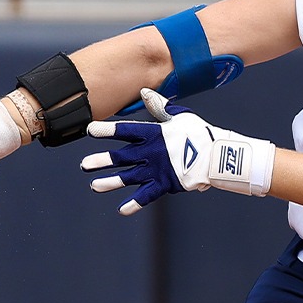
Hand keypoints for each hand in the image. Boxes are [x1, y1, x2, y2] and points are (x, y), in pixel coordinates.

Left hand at [79, 89, 274, 214]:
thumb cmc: (199, 133)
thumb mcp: (179, 116)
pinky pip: (147, 196)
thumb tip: (144, 92)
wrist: (218, 156)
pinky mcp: (166, 185)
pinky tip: (122, 209)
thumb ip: (159, 107)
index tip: (89, 130)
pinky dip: (135, 203)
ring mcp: (157, 170)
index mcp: (154, 134)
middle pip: (121, 158)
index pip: (126, 130)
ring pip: (128, 177)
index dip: (107, 130)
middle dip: (101, 161)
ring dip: (110, 182)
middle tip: (84, 164)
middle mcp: (152, 153)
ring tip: (94, 185)